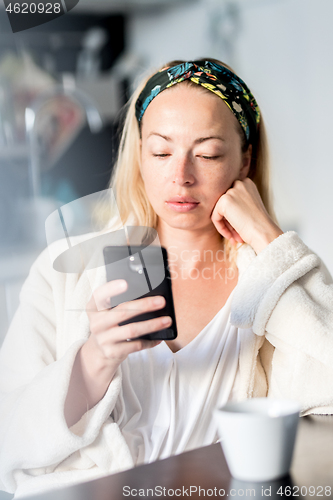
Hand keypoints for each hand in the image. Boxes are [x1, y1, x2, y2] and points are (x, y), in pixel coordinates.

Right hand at [65, 280, 170, 426]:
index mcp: (94, 308)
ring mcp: (104, 339)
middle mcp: (96, 323)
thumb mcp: (106, 312)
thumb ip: (118, 302)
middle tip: (161, 301)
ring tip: (167, 320)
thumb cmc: (109, 325)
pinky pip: (135, 346)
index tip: (125, 283)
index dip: (111, 288)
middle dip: (144, 305)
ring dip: (152, 324)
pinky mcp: (112, 352)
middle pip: (122, 312)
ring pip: (132, 330)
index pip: (99, 295)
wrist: (99, 352)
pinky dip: (150, 341)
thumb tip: (147, 294)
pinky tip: (159, 337)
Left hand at [211, 178, 282, 253]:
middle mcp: (240, 183)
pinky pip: (215, 217)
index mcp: (247, 183)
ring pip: (219, 211)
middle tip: (236, 235)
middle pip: (224, 204)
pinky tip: (231, 235)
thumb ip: (237, 203)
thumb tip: (221, 210)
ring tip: (235, 237)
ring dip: (226, 225)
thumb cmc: (259, 225)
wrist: (264, 232)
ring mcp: (231, 191)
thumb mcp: (249, 208)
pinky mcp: (224, 201)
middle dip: (228, 221)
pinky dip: (221, 228)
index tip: (239, 227)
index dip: (233, 215)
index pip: (231, 198)